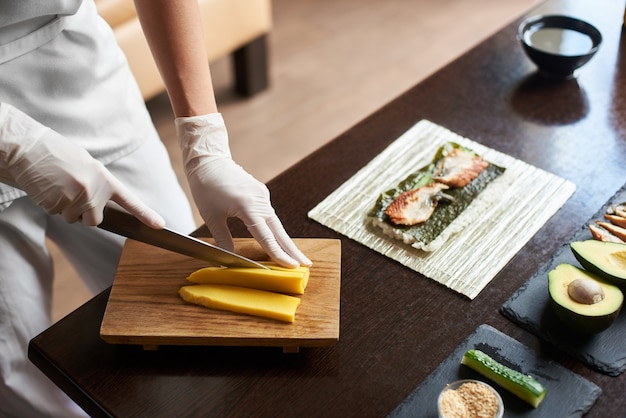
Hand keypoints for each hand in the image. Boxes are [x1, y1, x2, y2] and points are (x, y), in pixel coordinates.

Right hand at [0, 103, 163, 226]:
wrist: (30, 148)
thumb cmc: (58, 154)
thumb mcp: (86, 166)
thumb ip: (98, 185)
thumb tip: (99, 204)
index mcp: (104, 179)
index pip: (130, 200)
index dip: (145, 214)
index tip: (160, 225)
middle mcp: (94, 191)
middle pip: (95, 220)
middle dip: (84, 214)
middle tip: (72, 193)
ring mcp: (76, 198)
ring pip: (74, 218)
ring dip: (66, 208)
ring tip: (58, 185)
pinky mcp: (57, 204)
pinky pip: (56, 213)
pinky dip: (51, 204)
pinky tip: (48, 187)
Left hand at [176, 113, 310, 267]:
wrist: (208, 160)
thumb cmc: (205, 187)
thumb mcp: (211, 216)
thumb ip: (222, 239)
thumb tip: (229, 258)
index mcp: (248, 207)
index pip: (266, 236)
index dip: (278, 254)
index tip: (291, 266)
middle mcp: (260, 201)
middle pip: (279, 230)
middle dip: (292, 249)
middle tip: (306, 264)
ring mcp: (262, 196)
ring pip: (276, 223)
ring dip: (285, 240)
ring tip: (296, 256)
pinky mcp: (261, 193)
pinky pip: (270, 214)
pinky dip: (275, 228)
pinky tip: (279, 239)